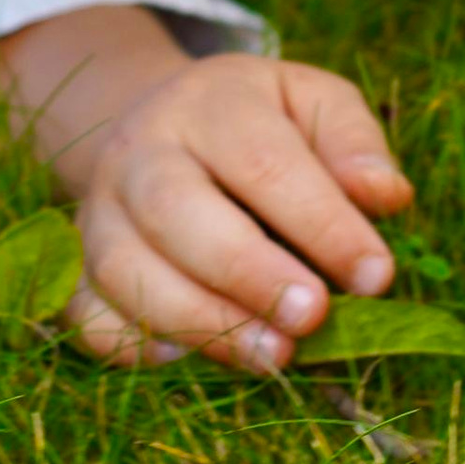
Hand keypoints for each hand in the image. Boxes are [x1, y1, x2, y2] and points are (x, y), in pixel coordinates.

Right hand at [0, 4, 408, 374]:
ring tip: (273, 356)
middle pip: (176, 209)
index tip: (376, 275)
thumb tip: (386, 197)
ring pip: (126, 267)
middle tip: (313, 317)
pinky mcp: (78, 268)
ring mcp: (99, 211)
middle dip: (248, 272)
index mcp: (209, 103)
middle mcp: (140, 152)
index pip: (263, 160)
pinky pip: (87, 314)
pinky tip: (188, 360)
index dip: (322, 222)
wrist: (163, 126)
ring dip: (201, 320)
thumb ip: (353, 144)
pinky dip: (130, 343)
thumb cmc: (261, 123)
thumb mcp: (312, 103)